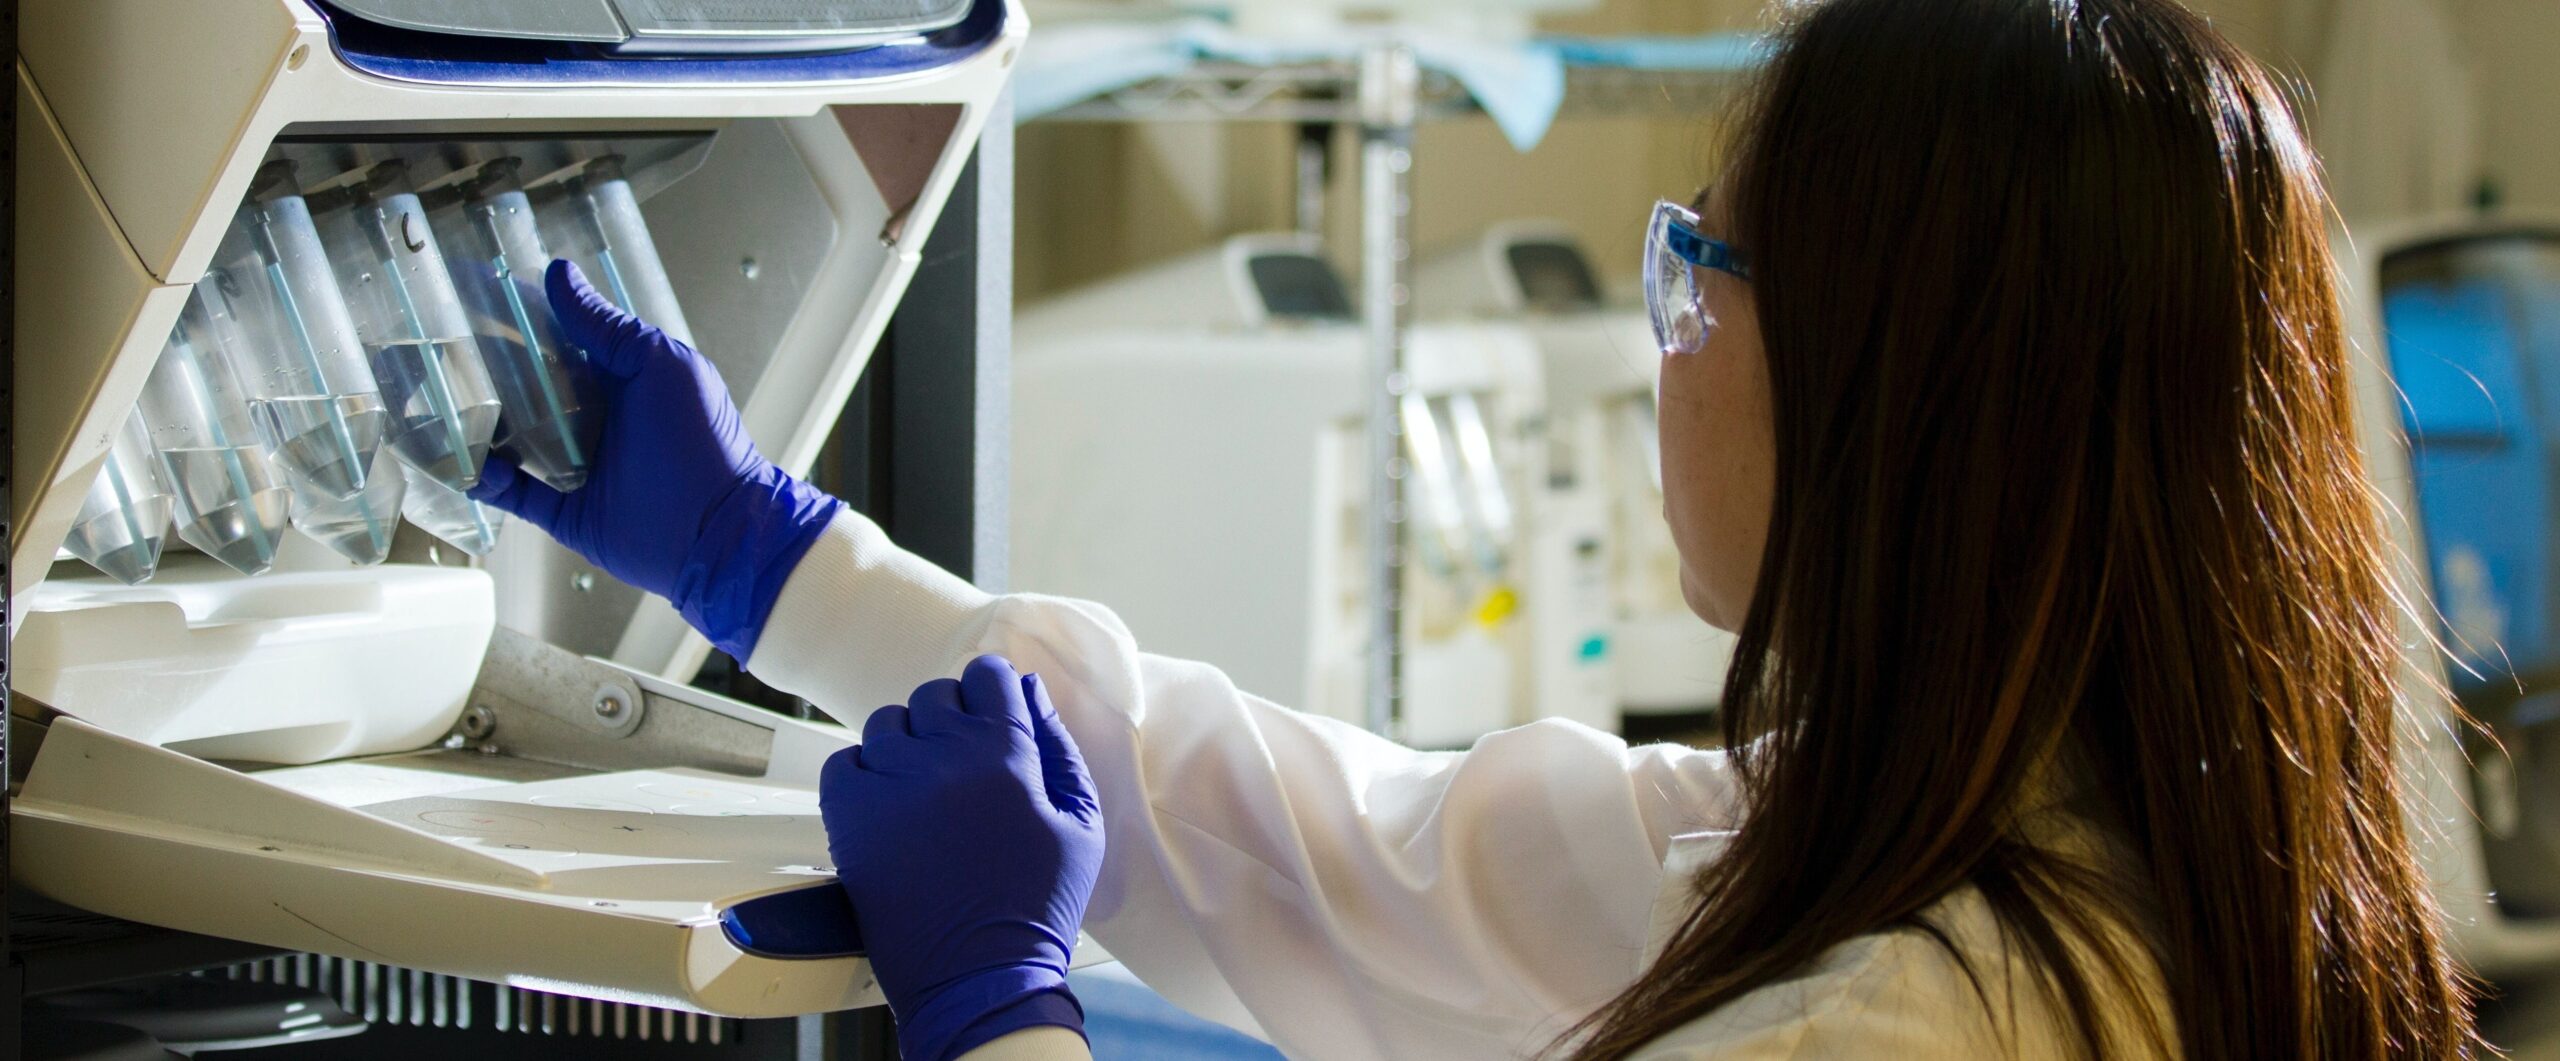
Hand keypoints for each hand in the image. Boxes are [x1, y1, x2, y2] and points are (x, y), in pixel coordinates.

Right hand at [469, 260, 839, 659]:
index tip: (477, 296)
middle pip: (531, 390)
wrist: (716, 531)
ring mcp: (581, 466)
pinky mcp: (568, 511)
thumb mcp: (659, 365)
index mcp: (621, 380)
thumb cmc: (701, 440)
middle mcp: (599, 420)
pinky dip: (489, 480)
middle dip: (490, 373)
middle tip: (440, 350)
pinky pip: (516, 494)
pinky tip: (469, 462)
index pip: (562, 342)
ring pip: (517, 439)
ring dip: (482, 425)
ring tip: (440, 405)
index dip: (523, 321)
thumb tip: (560, 275)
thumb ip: (607, 326)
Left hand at [822, 655, 1104, 1060]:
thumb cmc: (1038, 903)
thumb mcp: (1080, 823)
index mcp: (1006, 753)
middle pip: (936, 695)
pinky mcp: (849, 815)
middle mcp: (943, 757)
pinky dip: (863, 774)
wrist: (979, 976)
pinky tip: (889, 807)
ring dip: (907, 745)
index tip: (990, 715)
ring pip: (888, 723)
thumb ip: (1058, 747)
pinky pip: (844, 761)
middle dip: (951, 719)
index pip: (987, 674)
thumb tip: (1030, 691)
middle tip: (962, 766)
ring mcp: (890, 783)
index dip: (991, 691)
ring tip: (924, 790)